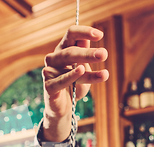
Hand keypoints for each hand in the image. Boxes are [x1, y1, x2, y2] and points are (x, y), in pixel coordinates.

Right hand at [42, 25, 108, 141]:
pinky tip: (81, 71)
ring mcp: (49, 71)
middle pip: (70, 51)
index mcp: (63, 49)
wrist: (65, 107)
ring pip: (68, 65)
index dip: (84, 32)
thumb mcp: (84, 69)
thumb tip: (90, 42)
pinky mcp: (49, 86)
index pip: (71, 34)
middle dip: (88, 53)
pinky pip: (61, 80)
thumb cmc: (75, 85)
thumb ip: (86, 57)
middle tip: (104, 55)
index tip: (100, 35)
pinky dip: (72, 75)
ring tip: (102, 70)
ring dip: (86, 66)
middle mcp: (54, 58)